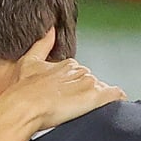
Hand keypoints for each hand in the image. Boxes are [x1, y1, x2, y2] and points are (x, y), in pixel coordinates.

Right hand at [0, 28, 125, 133]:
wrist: (25, 105)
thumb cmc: (23, 88)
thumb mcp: (28, 62)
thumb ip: (42, 44)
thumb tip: (51, 29)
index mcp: (67, 64)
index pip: (78, 74)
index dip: (73, 87)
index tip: (66, 97)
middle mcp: (80, 71)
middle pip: (90, 83)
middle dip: (84, 93)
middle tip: (72, 107)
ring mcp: (89, 83)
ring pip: (101, 90)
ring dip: (96, 100)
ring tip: (83, 112)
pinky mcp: (95, 96)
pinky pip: (115, 95)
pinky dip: (117, 99)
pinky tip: (115, 106)